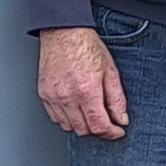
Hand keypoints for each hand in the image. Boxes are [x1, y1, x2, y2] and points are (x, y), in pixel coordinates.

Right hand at [37, 26, 126, 140]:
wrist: (63, 32)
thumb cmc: (85, 47)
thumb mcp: (110, 71)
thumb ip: (117, 99)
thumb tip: (121, 118)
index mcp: (87, 91)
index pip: (99, 126)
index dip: (111, 133)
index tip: (116, 131)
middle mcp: (68, 96)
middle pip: (83, 130)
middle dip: (97, 129)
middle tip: (105, 120)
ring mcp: (53, 97)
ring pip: (68, 127)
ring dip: (81, 125)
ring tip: (89, 113)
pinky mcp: (44, 94)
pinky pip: (55, 118)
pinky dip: (66, 118)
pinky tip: (75, 108)